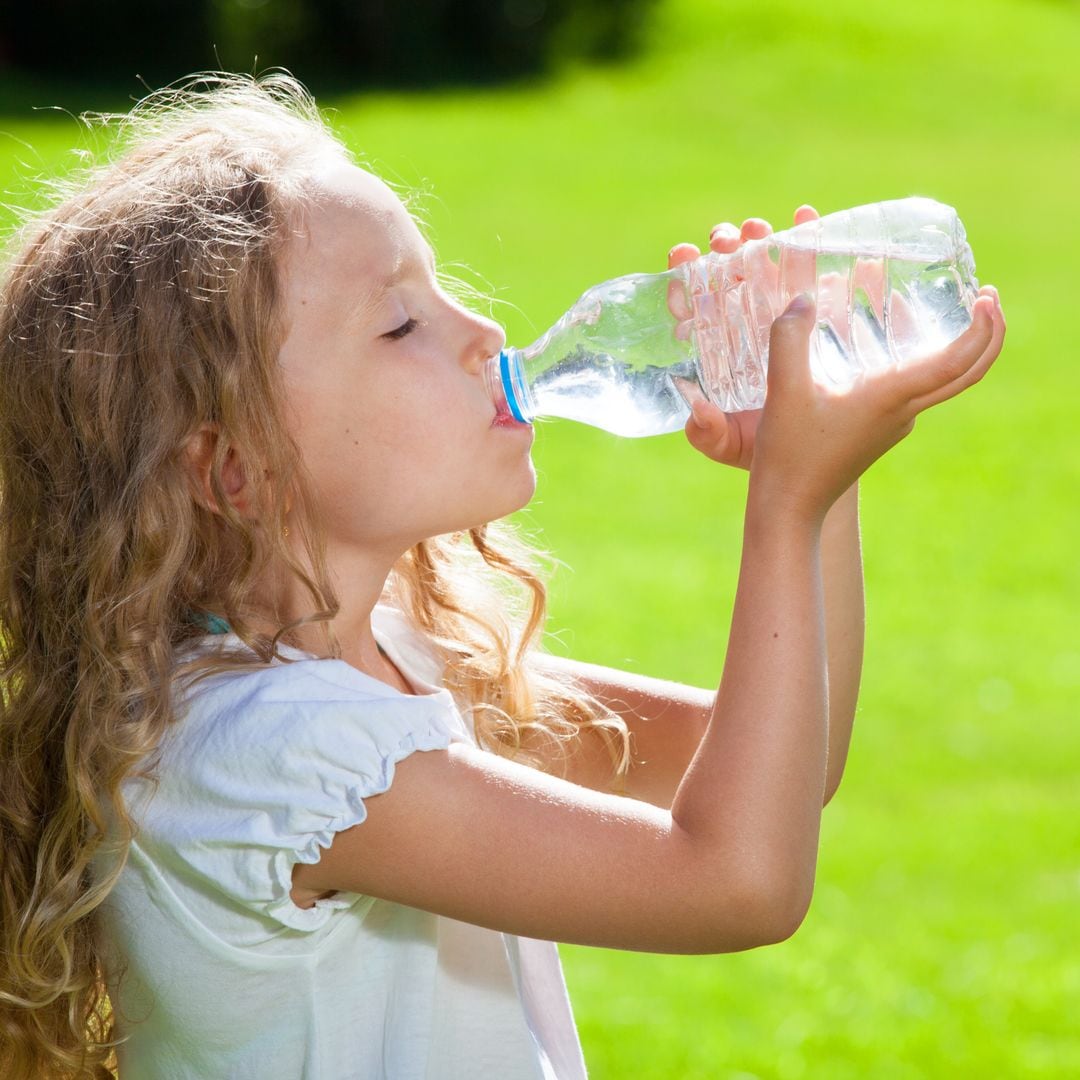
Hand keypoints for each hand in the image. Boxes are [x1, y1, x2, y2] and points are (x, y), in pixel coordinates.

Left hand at [666, 206, 819, 469]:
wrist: (817, 462)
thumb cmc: (766, 453)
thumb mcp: (730, 446)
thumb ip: (708, 434)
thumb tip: (696, 411)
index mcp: (721, 353)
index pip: (698, 308)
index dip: (686, 280)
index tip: (681, 255)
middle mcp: (750, 330)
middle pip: (733, 278)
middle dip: (728, 250)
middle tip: (728, 239)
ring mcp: (787, 320)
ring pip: (772, 269)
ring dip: (767, 241)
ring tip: (763, 227)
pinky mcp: (824, 318)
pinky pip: (819, 275)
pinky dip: (816, 244)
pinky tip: (811, 219)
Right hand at [750, 285, 1005, 523]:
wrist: (789, 507)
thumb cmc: (789, 453)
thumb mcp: (783, 390)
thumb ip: (789, 339)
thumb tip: (803, 301)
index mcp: (892, 400)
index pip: (958, 363)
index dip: (983, 328)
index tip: (987, 297)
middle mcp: (903, 413)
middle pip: (968, 374)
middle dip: (988, 334)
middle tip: (988, 296)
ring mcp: (894, 425)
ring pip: (941, 381)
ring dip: (956, 345)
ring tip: (942, 308)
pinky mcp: (879, 432)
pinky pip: (914, 390)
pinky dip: (921, 361)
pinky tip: (892, 347)